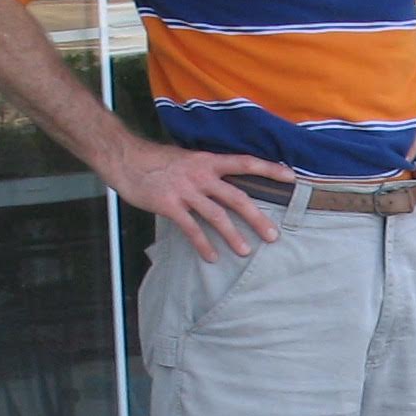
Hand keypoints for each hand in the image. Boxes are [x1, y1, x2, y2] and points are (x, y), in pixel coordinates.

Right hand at [107, 135, 294, 261]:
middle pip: (236, 197)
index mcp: (207, 161)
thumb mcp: (186, 159)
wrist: (125, 158)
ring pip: (216, 215)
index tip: (290, 177)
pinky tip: (212, 257)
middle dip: (256, 218)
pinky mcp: (169, 205)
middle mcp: (200, 175)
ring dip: (232, 235)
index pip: (244, 163)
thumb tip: (222, 184)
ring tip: (245, 252)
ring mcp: (185, 190)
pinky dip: (203, 244)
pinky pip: (191, 228)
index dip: (268, 169)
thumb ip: (205, 171)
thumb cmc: (155, 160)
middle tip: (273, 236)